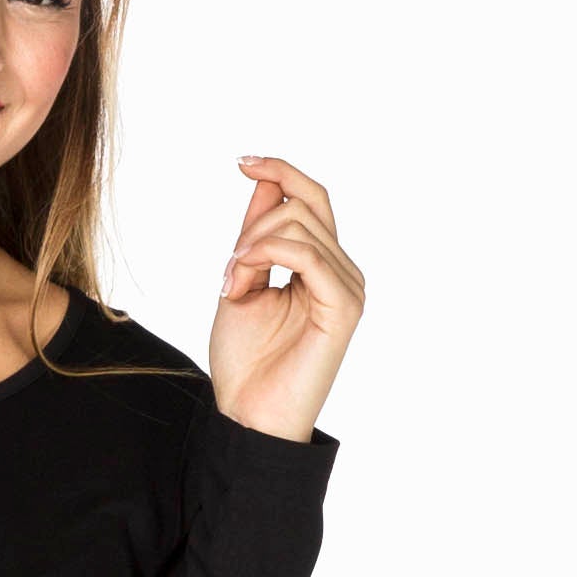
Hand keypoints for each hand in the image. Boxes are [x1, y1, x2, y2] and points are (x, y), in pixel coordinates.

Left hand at [211, 155, 364, 441]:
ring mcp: (348, 286)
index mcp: (322, 264)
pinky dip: (264, 256)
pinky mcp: (344, 305)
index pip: (311, 198)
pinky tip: (240, 281)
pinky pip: (306, 253)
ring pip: (299, 223)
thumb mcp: (241, 282)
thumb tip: (262, 181)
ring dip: (250, 245)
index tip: (242, 161)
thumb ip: (255, 236)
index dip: (281, 170)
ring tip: (230, 283)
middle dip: (253, 223)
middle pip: (305, 203)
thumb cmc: (246, 361)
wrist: (249, 415)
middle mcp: (342, 270)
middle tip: (227, 269)